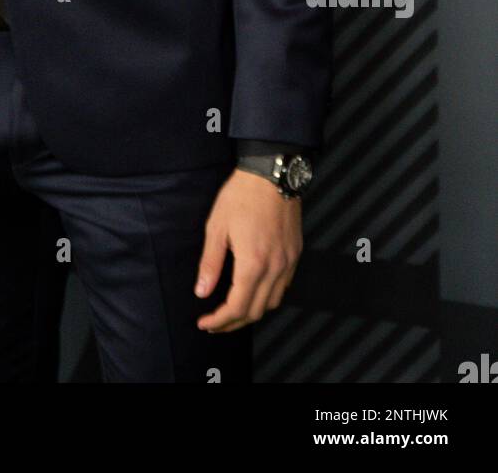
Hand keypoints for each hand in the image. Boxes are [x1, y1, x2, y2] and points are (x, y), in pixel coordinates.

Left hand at [194, 167, 302, 331]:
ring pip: (272, 303)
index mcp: (253, 263)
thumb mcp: (217, 227)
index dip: (219, 321)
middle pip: (255, 312)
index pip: (236, 308)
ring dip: (251, 312)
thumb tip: (202, 292)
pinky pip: (283, 287)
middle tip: (214, 322)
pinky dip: (267, 296)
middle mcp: (275, 268)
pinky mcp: (295, 253)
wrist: (272, 173)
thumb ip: (210, 263)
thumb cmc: (241, 196)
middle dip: (232, 323)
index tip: (204, 324)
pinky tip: (254, 289)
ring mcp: (288, 262)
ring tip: (232, 310)